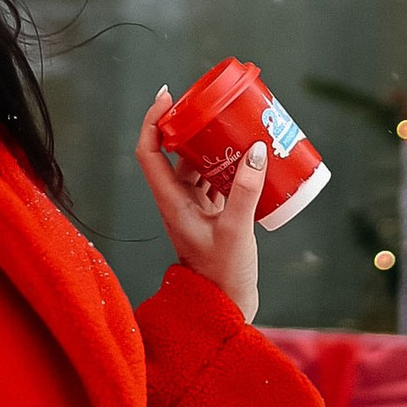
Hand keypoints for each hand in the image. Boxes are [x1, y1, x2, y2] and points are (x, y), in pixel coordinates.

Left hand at [137, 86, 263, 321]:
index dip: (152, 121)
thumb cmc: (223, 276)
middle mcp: (178, 202)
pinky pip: (216, 181)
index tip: (168, 95)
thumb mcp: (235, 230)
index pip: (149, 153)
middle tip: (212, 104)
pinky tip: (251, 157)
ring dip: (212, 145)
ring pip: (198, 166)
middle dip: (191, 126)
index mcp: (171, 203)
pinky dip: (230, 166)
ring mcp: (195, 209)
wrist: (226, 310)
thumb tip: (257, 149)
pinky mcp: (214, 217)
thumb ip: (246, 191)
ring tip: (235, 125)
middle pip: (174, 153)